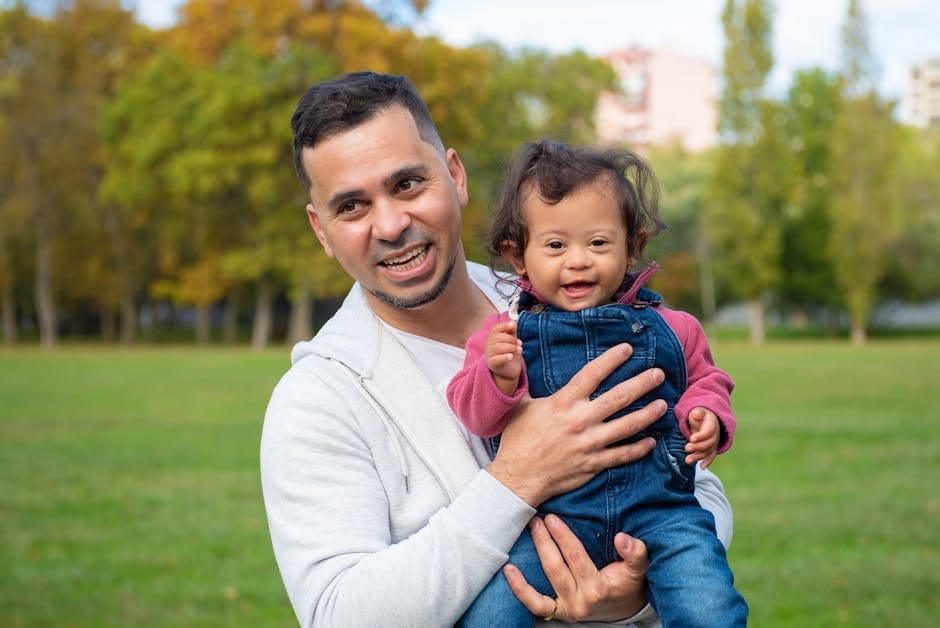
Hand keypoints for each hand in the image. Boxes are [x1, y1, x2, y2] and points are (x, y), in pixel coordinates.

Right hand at [485, 320, 523, 394]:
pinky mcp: (492, 364)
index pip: (496, 329)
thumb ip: (511, 331)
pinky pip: (497, 359)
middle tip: (519, 343)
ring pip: (498, 348)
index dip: (504, 326)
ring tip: (519, 350)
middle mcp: (489, 345)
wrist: (508, 371)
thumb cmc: (509, 354)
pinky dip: (505, 357)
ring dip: (511, 347)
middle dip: (511, 339)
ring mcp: (489, 355)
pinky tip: (511, 357)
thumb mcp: (511, 341)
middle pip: (498, 338)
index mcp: (493, 338)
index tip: (513, 325)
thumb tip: (513, 322)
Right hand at [488, 343, 665, 506]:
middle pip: (619, 397)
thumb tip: (519, 356)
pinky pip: (623, 455)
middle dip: (642, 383)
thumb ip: (526, 382)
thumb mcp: (521, 405)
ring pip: (628, 426)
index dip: (611, 359)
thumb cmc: (518, 439)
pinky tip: (651, 441)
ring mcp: (590, 443)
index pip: (592, 374)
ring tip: (663, 404)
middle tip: (658, 374)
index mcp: (564, 403)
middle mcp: (581, 420)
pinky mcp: (594, 463)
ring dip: (648, 414)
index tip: (627, 348)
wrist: (518, 476)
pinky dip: (639, 448)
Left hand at [505, 515, 648, 621]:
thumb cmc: (629, 584)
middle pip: (557, 567)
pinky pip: (536, 604)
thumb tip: (623, 538)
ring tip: (530, 531)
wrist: (625, 609)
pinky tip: (509, 571)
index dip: (563, 537)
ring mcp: (568, 608)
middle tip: (538, 519)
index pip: (576, 558)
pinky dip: (520, 589)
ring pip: (546, 580)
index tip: (553, 518)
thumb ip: (635, 553)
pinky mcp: (558, 612)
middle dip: (545, 540)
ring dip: (536, 553)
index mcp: (599, 588)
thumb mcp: (638, 568)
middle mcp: (581, 600)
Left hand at [685, 407, 719, 467]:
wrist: (708, 420)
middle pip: (708, 443)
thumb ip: (697, 413)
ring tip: (688, 460)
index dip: (701, 436)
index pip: (708, 432)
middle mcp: (716, 435)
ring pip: (708, 452)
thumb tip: (696, 415)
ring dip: (698, 457)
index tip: (691, 438)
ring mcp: (714, 443)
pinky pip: (711, 456)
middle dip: (697, 447)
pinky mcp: (712, 449)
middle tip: (686, 448)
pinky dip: (707, 462)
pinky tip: (701, 467)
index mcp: (713, 425)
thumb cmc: (700, 415)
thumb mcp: (698, 411)